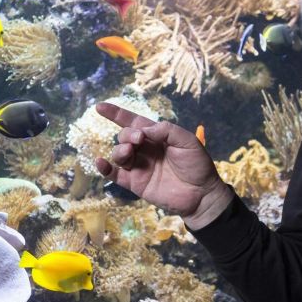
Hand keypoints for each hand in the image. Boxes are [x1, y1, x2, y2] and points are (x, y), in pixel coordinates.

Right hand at [94, 102, 231, 227]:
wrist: (202, 194)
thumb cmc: (197, 165)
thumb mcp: (187, 141)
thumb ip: (166, 130)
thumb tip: (143, 130)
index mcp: (156, 137)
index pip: (133, 122)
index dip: (117, 114)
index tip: (100, 107)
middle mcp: (144, 150)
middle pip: (124, 136)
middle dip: (128, 135)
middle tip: (139, 139)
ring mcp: (138, 167)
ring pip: (119, 153)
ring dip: (119, 149)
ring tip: (129, 151)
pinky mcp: (135, 183)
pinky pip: (115, 175)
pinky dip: (105, 169)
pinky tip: (100, 162)